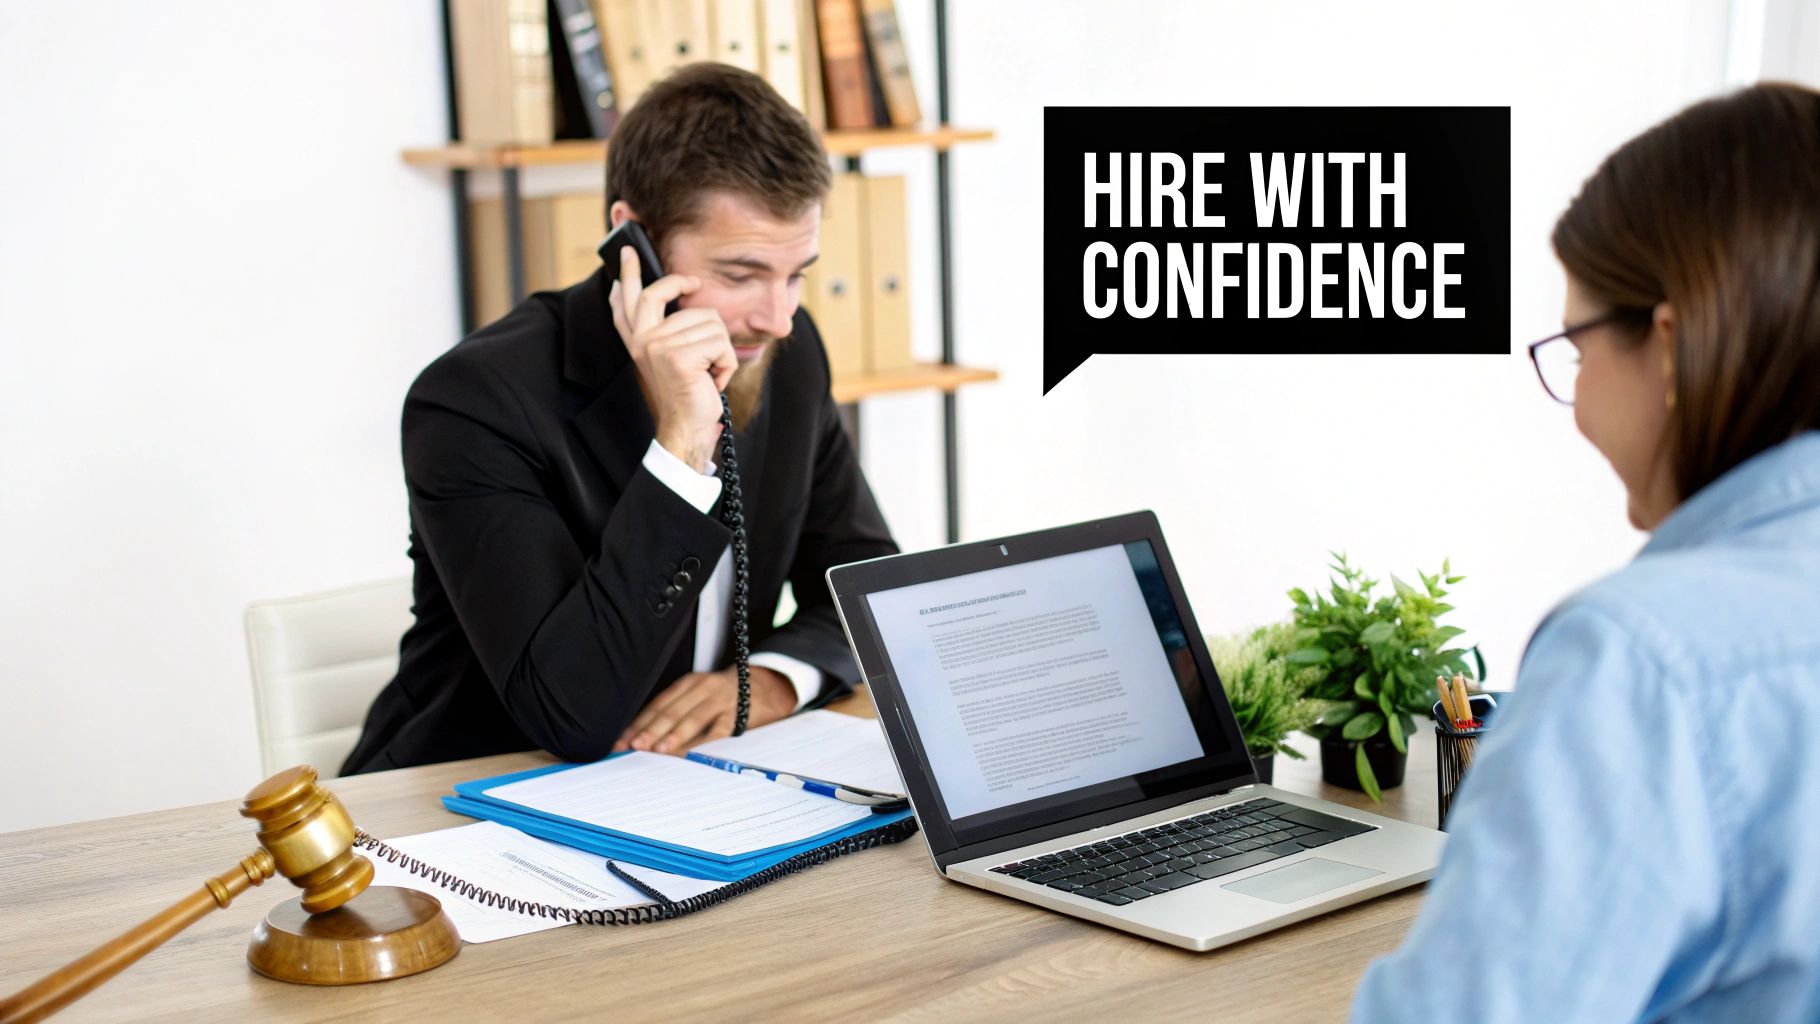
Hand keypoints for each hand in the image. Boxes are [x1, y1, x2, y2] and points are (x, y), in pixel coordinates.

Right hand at [607, 243, 737, 471]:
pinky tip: (714, 380)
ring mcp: (656, 347)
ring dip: (720, 349)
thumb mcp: (673, 359)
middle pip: (654, 294)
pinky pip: (720, 342)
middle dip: (676, 282)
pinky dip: (727, 364)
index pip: (626, 302)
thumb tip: (677, 300)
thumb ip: (668, 330)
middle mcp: (641, 341)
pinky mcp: (677, 357)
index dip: (626, 276)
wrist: (687, 428)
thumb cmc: (688, 393)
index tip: (628, 253)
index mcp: (637, 341)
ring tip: (709, 371)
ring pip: (709, 321)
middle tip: (693, 281)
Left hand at [614, 666, 796, 753]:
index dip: (638, 723)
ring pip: (692, 718)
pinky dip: (703, 742)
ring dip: (672, 735)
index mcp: (687, 684)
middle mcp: (701, 688)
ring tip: (656, 749)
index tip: (621, 740)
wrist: (766, 686)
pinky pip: (718, 730)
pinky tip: (690, 754)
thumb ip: (675, 712)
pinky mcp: (738, 713)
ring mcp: (720, 700)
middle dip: (648, 730)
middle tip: (632, 746)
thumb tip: (642, 739)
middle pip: (670, 711)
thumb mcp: (698, 696)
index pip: (657, 705)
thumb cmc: (722, 697)